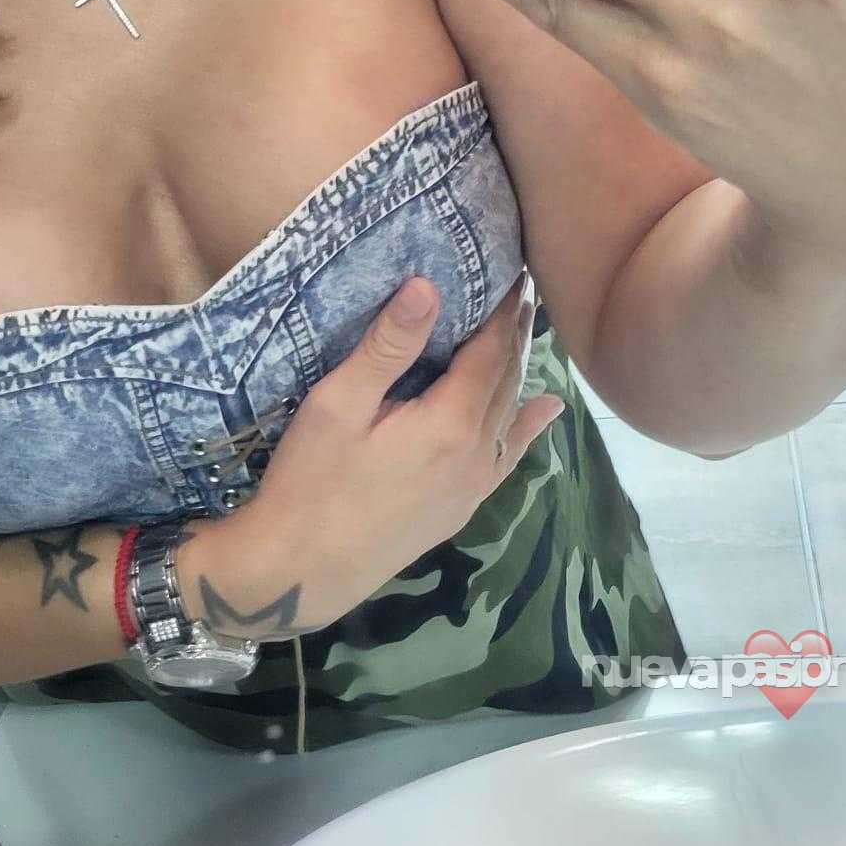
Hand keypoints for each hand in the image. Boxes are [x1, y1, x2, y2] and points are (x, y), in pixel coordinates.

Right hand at [175, 276, 563, 639]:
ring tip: (526, 331)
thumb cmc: (311, 481)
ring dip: (520, 372)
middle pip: (507, 381)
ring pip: (510, 416)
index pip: (491, 352)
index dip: (504, 311)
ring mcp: (472, 487)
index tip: (516, 273)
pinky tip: (544, 412)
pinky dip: (527, 427)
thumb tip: (429, 286)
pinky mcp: (459, 510)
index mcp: (451, 422)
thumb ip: (387, 346)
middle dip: (515, 334)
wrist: (301, 572)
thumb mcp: (338, 404)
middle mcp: (475, 454)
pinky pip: (506, 456)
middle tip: (522, 290)